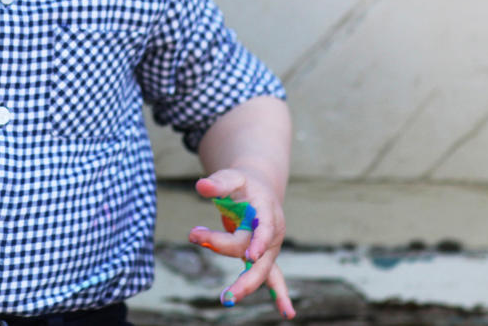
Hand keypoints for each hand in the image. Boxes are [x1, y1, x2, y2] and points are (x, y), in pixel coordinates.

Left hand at [188, 168, 295, 318]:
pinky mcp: (264, 257)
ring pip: (263, 270)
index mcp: (266, 211)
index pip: (264, 228)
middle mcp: (272, 232)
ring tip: (227, 298)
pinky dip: (280, 295)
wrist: (258, 187)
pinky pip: (274, 278)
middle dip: (242, 270)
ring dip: (247, 285)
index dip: (259, 241)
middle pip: (259, 255)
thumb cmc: (242, 183)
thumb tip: (200, 186)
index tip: (250, 254)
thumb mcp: (231, 176)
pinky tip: (287, 314)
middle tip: (223, 285)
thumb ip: (218, 182)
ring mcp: (270, 247)